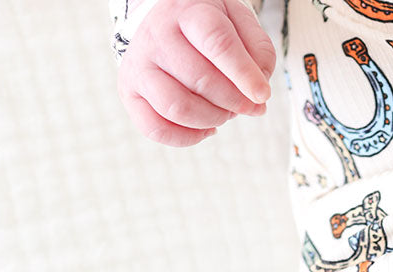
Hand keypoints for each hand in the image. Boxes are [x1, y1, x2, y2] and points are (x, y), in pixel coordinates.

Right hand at [117, 0, 276, 146]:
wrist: (167, 22)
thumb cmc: (209, 27)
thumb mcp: (240, 24)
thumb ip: (259, 52)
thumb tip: (258, 92)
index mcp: (187, 10)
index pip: (217, 42)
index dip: (243, 74)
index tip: (262, 94)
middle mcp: (156, 35)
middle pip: (200, 80)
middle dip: (234, 102)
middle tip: (249, 105)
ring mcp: (139, 64)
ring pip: (177, 107)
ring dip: (213, 119)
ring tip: (226, 113)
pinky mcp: (130, 92)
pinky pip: (155, 129)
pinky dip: (187, 138)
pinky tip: (207, 127)